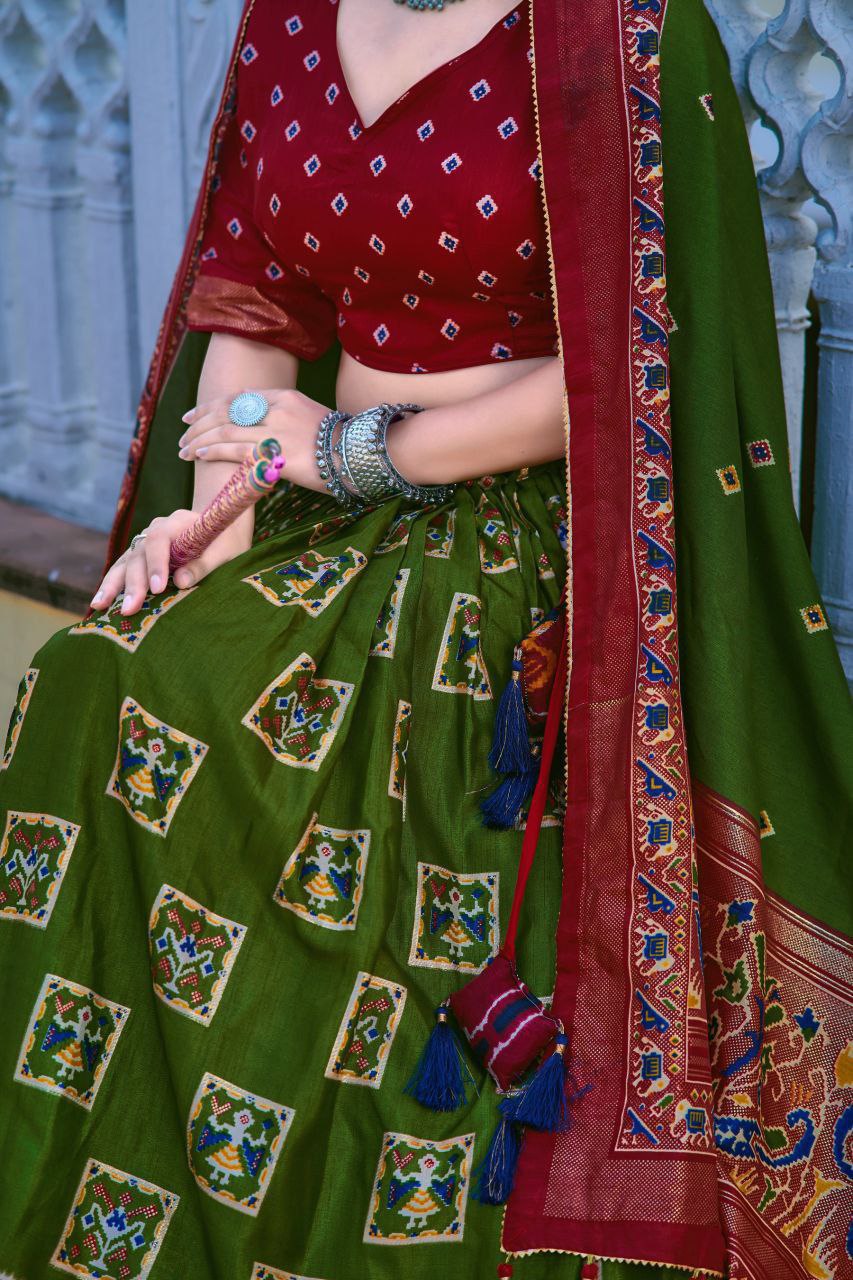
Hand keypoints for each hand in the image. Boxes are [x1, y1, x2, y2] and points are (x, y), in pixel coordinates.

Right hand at [89, 507, 251, 616]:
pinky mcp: (141, 555)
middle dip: (133, 583)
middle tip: (129, 608)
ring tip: (99, 605)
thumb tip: (180, 582)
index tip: (158, 588)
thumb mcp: (226, 552)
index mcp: (178, 522)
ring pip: (125, 561)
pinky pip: (123, 568)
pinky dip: (112, 584)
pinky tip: (100, 603)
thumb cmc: (227, 541)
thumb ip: (204, 565)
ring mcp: (146, 540)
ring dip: (113, 584)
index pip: (160, 539)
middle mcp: (157, 528)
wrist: (222, 527)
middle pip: (138, 553)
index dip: (156, 564)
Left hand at [178, 387, 329, 491]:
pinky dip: (213, 451)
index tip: (193, 415)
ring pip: (226, 431)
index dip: (210, 406)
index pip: (238, 398)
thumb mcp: (309, 415)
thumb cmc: (337, 442)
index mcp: (285, 397)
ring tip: (184, 449)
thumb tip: (250, 406)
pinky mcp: (275, 455)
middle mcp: (277, 410)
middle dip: (199, 422)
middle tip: (182, 433)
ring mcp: (276, 432)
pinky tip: (199, 455)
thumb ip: (280, 411)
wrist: (359, 457)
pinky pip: (235, 450)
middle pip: (227, 412)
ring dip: (200, 439)